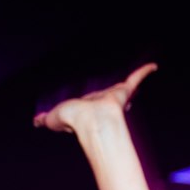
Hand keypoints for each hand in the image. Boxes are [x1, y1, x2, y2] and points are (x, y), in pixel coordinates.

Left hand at [33, 63, 156, 134]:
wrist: (89, 121)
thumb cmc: (72, 122)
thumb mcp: (52, 118)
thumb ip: (44, 119)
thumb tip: (35, 122)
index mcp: (88, 110)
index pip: (92, 106)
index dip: (93, 106)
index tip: (95, 106)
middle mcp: (103, 103)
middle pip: (111, 98)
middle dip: (118, 97)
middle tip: (125, 95)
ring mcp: (115, 97)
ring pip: (127, 87)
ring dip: (135, 81)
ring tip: (144, 74)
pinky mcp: (124, 90)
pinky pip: (137, 78)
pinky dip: (144, 71)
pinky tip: (154, 66)